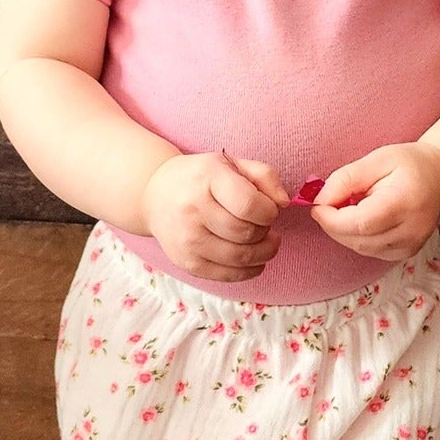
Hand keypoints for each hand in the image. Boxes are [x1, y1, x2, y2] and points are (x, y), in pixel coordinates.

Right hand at [142, 152, 289, 282]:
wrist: (155, 195)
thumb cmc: (201, 178)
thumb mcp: (232, 164)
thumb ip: (265, 176)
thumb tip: (284, 203)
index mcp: (207, 180)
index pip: (249, 205)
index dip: (269, 211)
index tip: (267, 209)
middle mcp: (192, 211)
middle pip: (248, 233)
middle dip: (265, 230)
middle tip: (262, 223)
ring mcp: (187, 241)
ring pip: (242, 257)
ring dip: (263, 252)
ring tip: (262, 240)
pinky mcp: (187, 263)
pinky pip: (230, 275)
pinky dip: (250, 269)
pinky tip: (251, 256)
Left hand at [308, 143, 439, 264]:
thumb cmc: (409, 164)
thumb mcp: (377, 159)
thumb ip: (346, 179)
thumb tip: (319, 200)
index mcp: (407, 202)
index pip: (361, 223)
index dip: (332, 219)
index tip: (317, 206)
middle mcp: (413, 230)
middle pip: (358, 239)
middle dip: (333, 225)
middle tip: (327, 204)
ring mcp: (411, 245)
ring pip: (361, 248)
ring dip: (343, 232)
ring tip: (348, 207)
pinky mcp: (406, 253)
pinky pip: (370, 251)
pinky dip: (357, 237)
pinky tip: (362, 218)